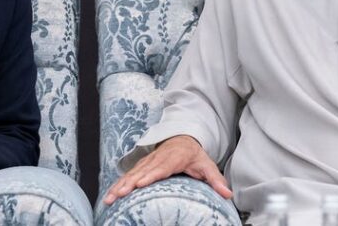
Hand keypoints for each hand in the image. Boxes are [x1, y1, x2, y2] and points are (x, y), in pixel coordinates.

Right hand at [102, 135, 231, 204]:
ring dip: (119, 186)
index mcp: (173, 158)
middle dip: (129, 183)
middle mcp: (157, 158)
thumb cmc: (195, 156)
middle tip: (119, 195)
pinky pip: (127, 176)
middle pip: (141, 171)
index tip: (140, 184)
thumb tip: (228, 194)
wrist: (182, 138)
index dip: (150, 175)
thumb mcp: (207, 165)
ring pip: (131, 174)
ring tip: (109, 199)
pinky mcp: (141, 166)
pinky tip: (109, 196)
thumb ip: (216, 180)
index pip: (161, 167)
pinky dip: (117, 185)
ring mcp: (147, 161)